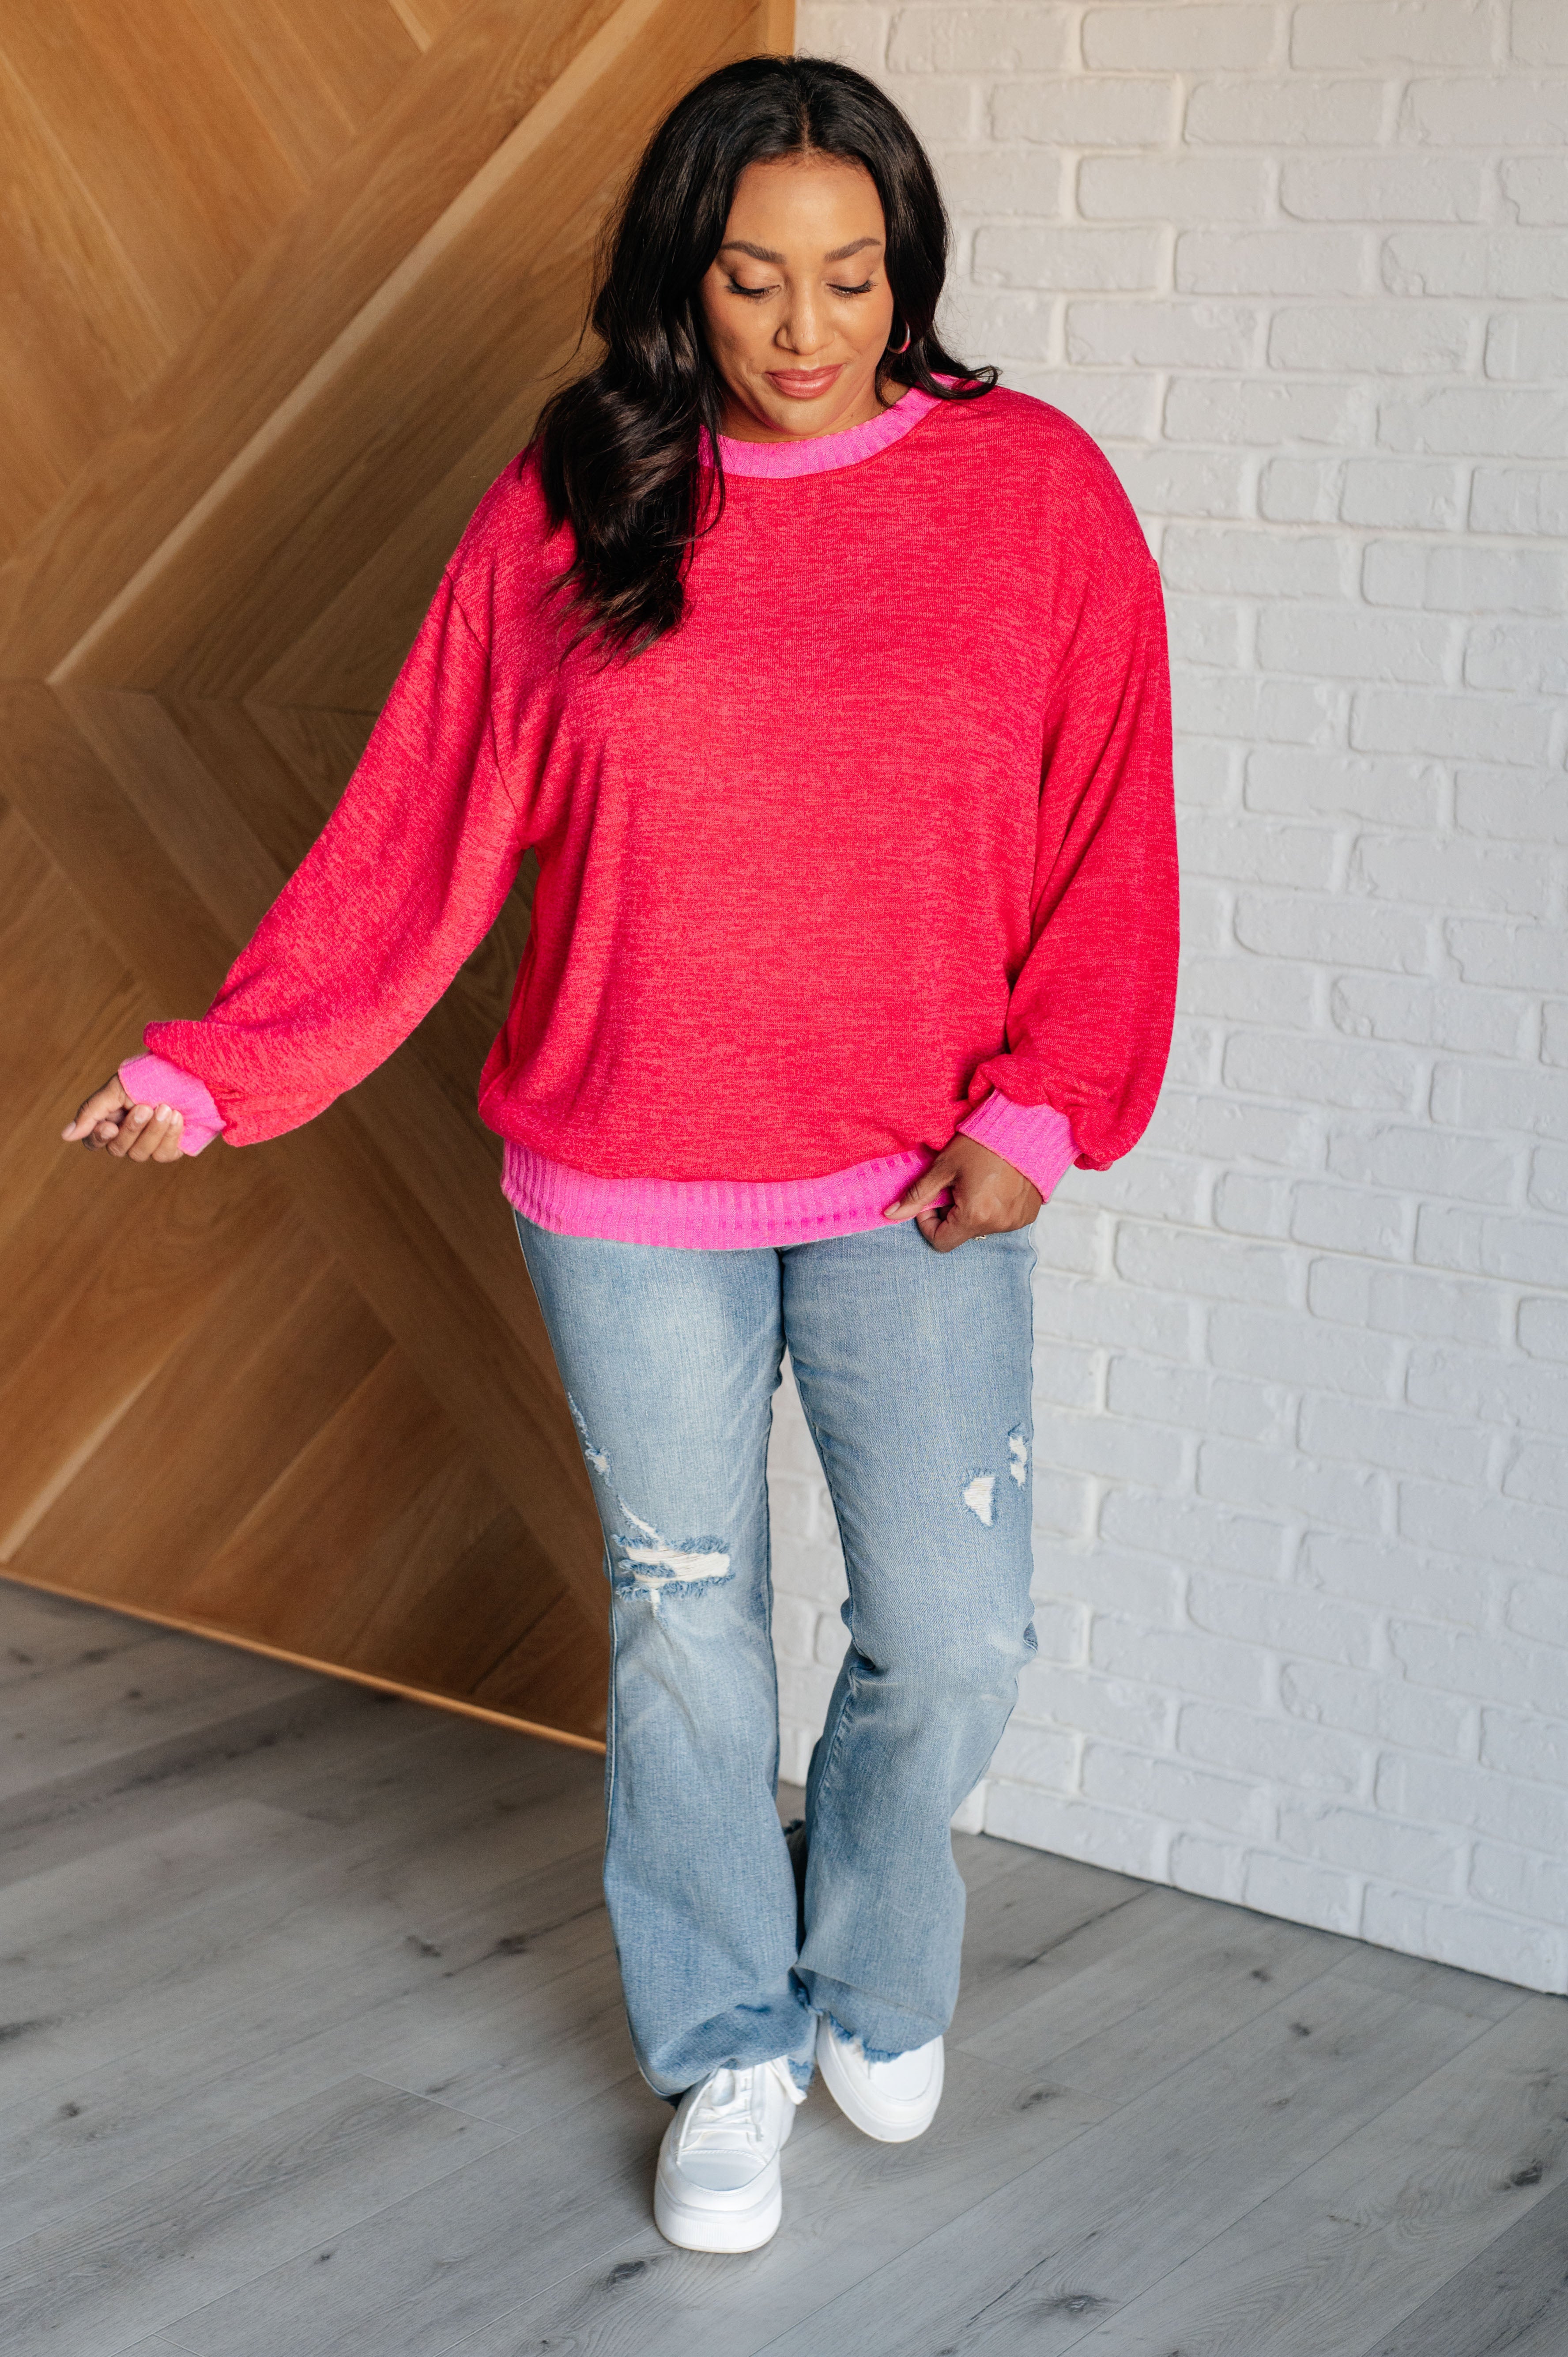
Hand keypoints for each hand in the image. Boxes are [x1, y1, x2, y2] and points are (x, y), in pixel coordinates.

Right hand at [62, 1073, 184, 1163]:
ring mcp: (148, 1145)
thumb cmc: (147, 1078)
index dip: (99, 1137)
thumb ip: (91, 1111)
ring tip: (166, 1108)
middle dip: (133, 1129)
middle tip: (146, 1107)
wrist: (186, 1072)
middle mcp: (127, 1138)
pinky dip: (171, 1136)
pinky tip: (178, 1117)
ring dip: (154, 1130)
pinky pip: (165, 1155)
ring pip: (141, 1154)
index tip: (111, 1126)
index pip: (93, 1142)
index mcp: (109, 1122)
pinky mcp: (170, 1148)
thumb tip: (65, 1137)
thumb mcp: (116, 1089)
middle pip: (118, 1149)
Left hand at [884, 1135, 1041, 1253]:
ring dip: (973, 1209)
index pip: (941, 1241)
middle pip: (961, 1232)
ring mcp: (1017, 1221)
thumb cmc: (983, 1142)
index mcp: (975, 1215)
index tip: (932, 1199)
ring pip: (981, 1225)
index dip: (929, 1223)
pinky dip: (993, 1207)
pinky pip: (1003, 1219)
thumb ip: (917, 1194)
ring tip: (978, 1180)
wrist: (1025, 1125)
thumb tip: (890, 1214)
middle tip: (955, 1183)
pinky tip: (996, 1184)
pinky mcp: (1029, 1214)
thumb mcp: (944, 1166)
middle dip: (951, 1212)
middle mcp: (998, 1225)